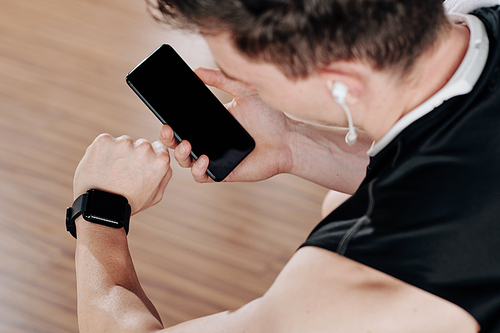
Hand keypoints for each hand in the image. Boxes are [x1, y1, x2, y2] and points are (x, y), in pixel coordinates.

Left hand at [73, 134, 171, 214]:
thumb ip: (165, 174)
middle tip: (125, 172)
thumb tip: (165, 160)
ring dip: (118, 152)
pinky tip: (102, 166)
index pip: (159, 147)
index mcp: (160, 160)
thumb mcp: (156, 194)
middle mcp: (144, 148)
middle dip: (134, 154)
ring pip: (123, 142)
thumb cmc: (128, 203)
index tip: (141, 166)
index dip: (149, 157)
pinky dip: (103, 151)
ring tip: (112, 171)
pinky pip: (105, 141)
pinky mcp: (104, 141)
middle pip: (141, 144)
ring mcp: (123, 143)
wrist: (101, 207)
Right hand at [159, 67, 292, 182]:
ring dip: (180, 154)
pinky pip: (201, 176)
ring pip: (185, 161)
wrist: (287, 140)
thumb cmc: (268, 117)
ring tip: (186, 143)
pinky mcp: (222, 172)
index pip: (183, 123)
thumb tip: (196, 70)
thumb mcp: (244, 92)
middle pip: (177, 143)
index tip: (162, 113)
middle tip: (168, 129)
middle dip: (166, 138)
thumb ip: (222, 79)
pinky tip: (204, 158)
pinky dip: (198, 169)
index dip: (169, 120)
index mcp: (209, 123)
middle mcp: (208, 141)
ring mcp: (214, 158)